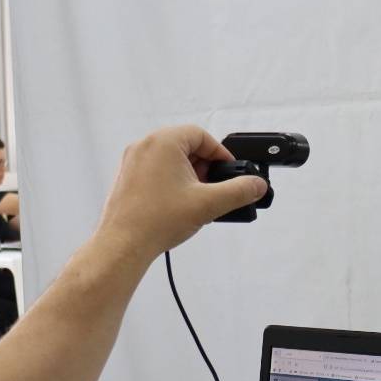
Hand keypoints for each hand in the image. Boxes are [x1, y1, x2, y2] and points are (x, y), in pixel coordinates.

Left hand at [96, 126, 267, 255]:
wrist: (124, 244)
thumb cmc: (155, 221)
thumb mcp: (208, 204)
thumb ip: (239, 192)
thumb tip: (257, 185)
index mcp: (164, 141)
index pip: (201, 135)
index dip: (220, 154)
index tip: (229, 171)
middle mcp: (145, 145)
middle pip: (186, 145)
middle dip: (205, 166)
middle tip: (213, 188)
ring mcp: (133, 160)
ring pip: (171, 158)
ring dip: (189, 175)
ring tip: (196, 199)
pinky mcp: (127, 176)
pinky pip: (156, 169)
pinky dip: (172, 181)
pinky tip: (178, 204)